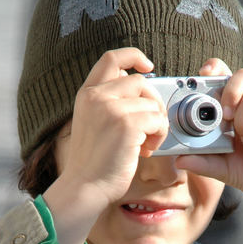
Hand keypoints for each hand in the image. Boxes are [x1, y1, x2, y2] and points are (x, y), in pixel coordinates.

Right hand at [43, 48, 167, 243]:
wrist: (84, 187)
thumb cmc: (93, 163)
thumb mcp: (93, 123)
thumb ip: (110, 104)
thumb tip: (143, 94)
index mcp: (87, 94)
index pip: (112, 58)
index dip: (134, 56)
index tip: (149, 66)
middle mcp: (97, 96)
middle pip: (140, 81)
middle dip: (153, 102)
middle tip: (150, 127)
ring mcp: (112, 108)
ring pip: (152, 103)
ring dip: (156, 124)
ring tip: (145, 144)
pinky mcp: (127, 124)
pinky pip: (157, 120)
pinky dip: (158, 135)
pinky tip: (146, 150)